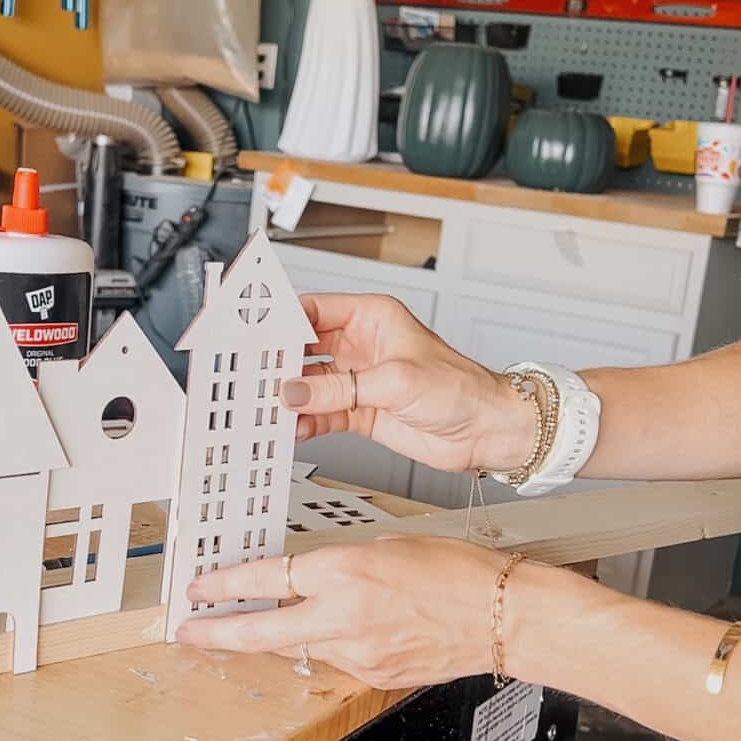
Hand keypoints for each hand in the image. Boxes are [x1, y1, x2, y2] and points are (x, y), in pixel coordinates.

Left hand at [175, 537, 503, 690]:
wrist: (502, 617)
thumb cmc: (460, 574)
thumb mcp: (390, 546)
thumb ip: (343, 563)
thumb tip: (313, 576)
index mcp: (346, 572)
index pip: (267, 577)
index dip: (226, 584)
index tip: (202, 587)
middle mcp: (344, 616)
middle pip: (260, 630)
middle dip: (217, 632)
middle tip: (188, 631)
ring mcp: (357, 653)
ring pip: (295, 647)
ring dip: (272, 638)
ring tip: (252, 629)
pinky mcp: (373, 676)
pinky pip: (332, 660)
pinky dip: (322, 647)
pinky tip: (326, 637)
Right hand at [281, 293, 535, 474]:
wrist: (487, 430)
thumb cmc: (461, 388)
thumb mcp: (396, 381)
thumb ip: (342, 388)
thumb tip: (297, 392)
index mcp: (372, 317)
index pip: (314, 310)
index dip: (283, 321)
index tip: (256, 335)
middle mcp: (361, 345)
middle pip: (305, 348)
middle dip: (279, 363)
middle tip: (252, 375)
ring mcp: (359, 380)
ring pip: (310, 385)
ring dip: (289, 397)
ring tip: (264, 406)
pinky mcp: (361, 411)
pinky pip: (322, 414)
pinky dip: (305, 422)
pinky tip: (289, 428)